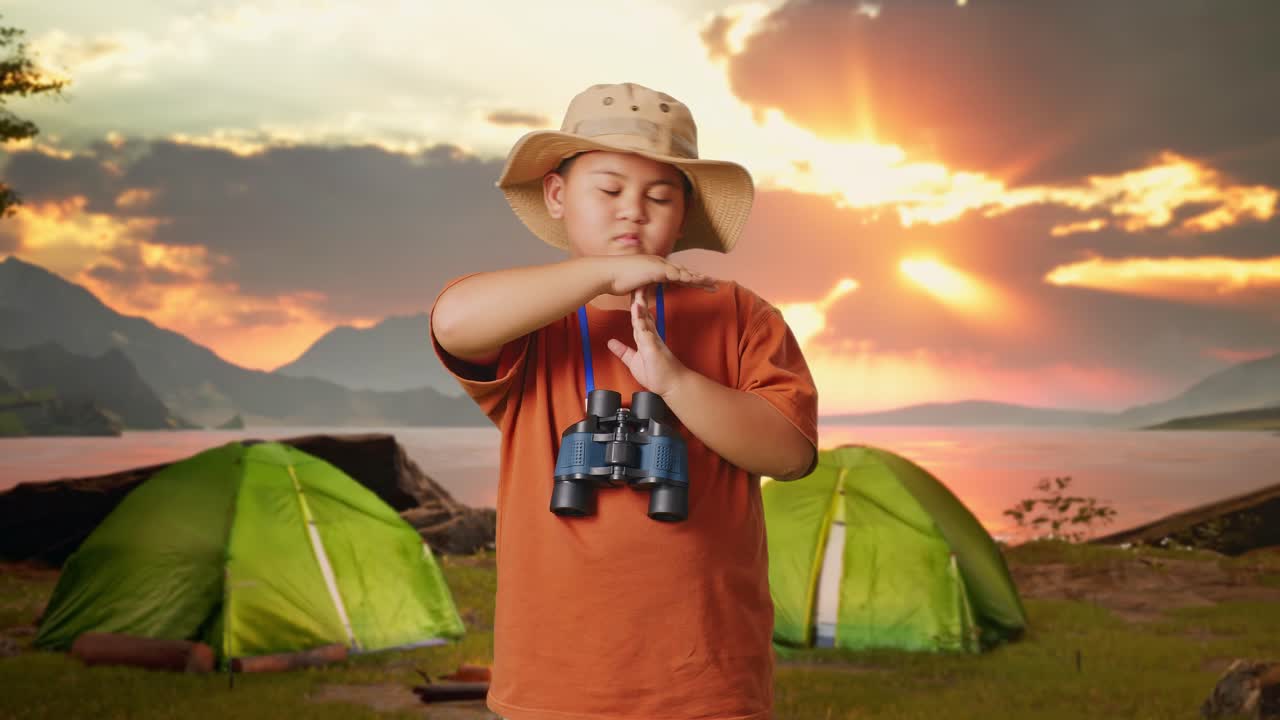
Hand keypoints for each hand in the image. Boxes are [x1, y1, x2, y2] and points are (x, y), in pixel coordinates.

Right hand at [598, 255, 715, 296]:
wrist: (607, 274)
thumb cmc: (617, 281)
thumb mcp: (634, 287)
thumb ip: (642, 289)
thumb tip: (645, 295)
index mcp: (656, 268)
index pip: (677, 275)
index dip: (691, 280)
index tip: (702, 285)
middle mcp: (660, 264)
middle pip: (685, 272)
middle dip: (700, 279)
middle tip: (715, 285)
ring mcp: (658, 265)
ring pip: (683, 272)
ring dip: (699, 278)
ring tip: (712, 283)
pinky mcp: (655, 269)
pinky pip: (675, 273)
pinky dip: (687, 277)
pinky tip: (697, 280)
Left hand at [607, 287, 688, 396]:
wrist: (672, 386)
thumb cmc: (657, 374)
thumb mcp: (633, 361)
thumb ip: (622, 351)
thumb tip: (610, 343)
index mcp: (645, 337)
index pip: (638, 316)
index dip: (634, 303)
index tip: (631, 289)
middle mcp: (649, 335)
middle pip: (642, 313)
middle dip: (638, 297)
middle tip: (636, 280)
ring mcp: (652, 340)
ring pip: (644, 319)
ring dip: (639, 305)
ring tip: (636, 291)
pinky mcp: (654, 347)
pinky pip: (646, 332)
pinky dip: (641, 320)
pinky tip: (637, 311)